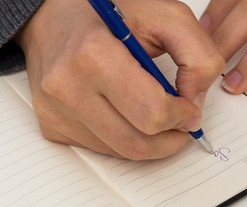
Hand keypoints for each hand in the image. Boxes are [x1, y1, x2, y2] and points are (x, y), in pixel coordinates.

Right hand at [16, 0, 223, 159]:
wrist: (49, 19)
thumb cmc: (104, 12)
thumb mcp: (162, 13)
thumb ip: (197, 53)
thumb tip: (196, 102)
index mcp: (93, 54)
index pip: (151, 113)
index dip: (181, 116)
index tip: (189, 109)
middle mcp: (67, 87)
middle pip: (136, 143)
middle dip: (170, 139)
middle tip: (181, 125)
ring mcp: (55, 112)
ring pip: (120, 152)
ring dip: (148, 143)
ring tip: (156, 118)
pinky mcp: (52, 127)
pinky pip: (100, 149)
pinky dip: (122, 138)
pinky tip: (124, 115)